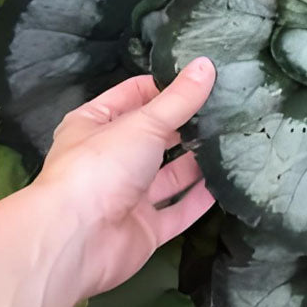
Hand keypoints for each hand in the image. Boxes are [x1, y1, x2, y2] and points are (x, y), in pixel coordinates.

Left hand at [32, 57, 216, 297]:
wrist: (76, 242)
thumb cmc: (101, 167)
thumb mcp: (144, 123)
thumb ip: (179, 99)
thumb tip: (206, 64)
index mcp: (95, 125)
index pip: (132, 96)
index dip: (163, 86)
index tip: (200, 78)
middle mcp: (110, 160)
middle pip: (153, 137)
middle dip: (184, 125)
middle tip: (224, 109)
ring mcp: (127, 197)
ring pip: (167, 175)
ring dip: (195, 161)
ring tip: (231, 141)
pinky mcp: (144, 229)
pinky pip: (177, 211)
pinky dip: (198, 199)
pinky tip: (225, 183)